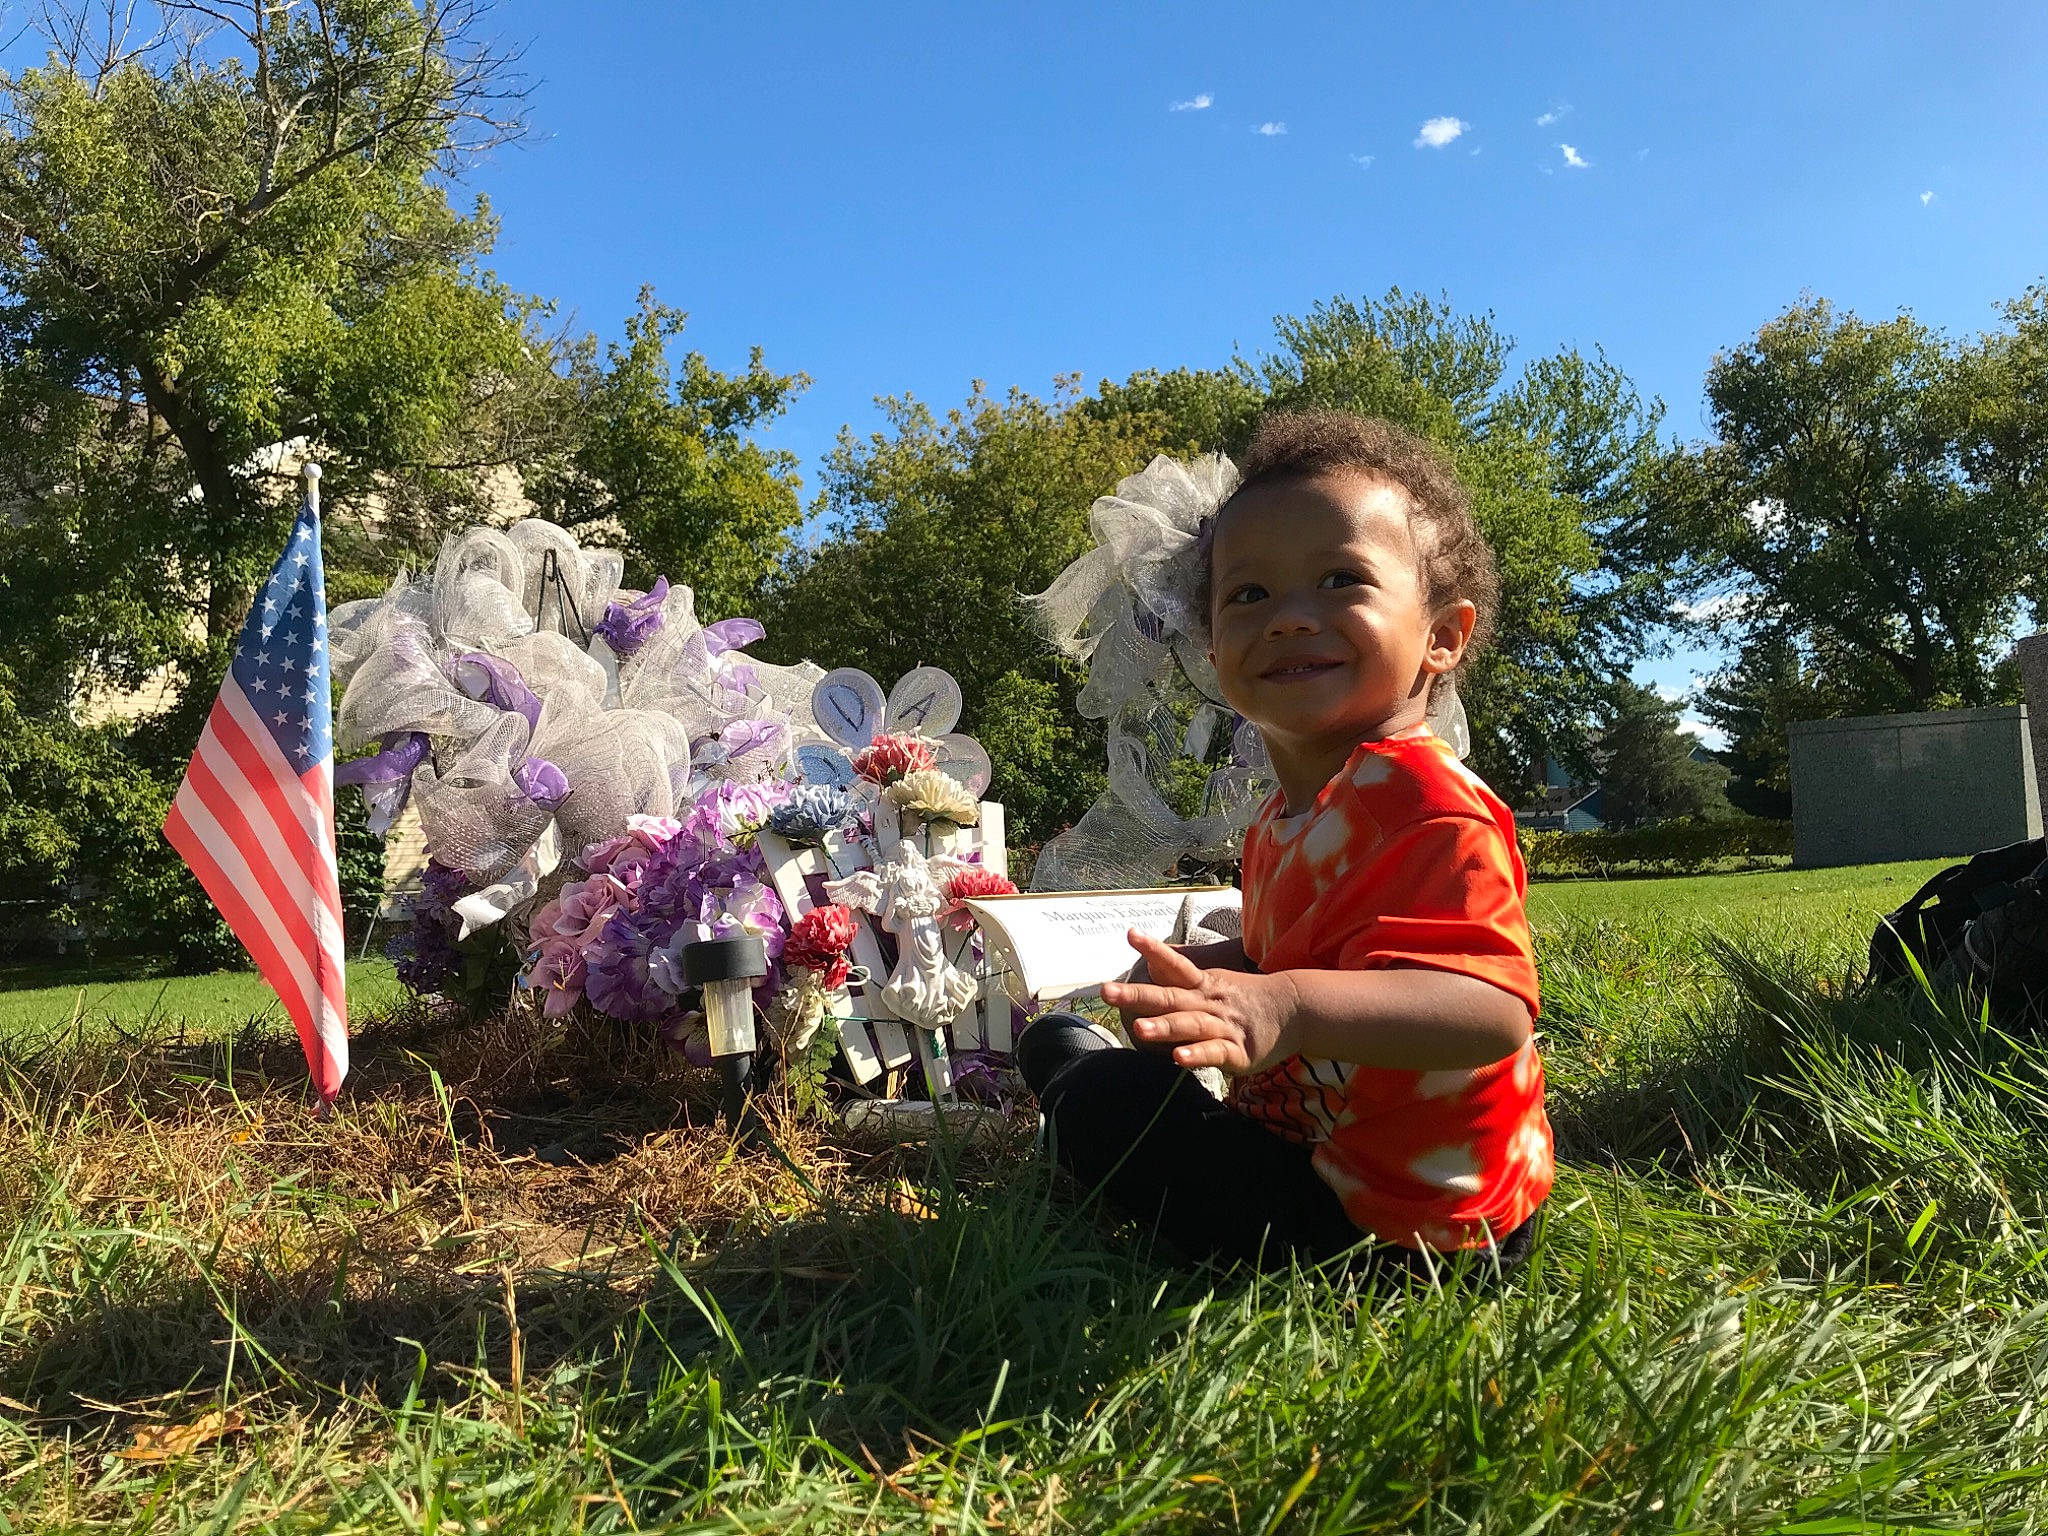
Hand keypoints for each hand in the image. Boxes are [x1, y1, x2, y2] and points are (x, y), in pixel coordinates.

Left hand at [1100, 930, 1300, 1074]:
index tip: (1131, 934)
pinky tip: (1178, 1058)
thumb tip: (1150, 965)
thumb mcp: (1212, 983)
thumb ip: (1181, 979)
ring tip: (1138, 1028)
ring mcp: (1223, 1026)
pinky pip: (1214, 1053)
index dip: (1153, 951)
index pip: (1175, 964)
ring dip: (1164, 1027)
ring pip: (1189, 1025)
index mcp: (1202, 985)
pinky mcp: (1238, 1052)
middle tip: (1105, 992)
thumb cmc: (1244, 998)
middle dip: (1136, 995)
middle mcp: (1208, 1002)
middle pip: (1169, 996)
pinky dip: (1196, 1055)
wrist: (1295, 1010)